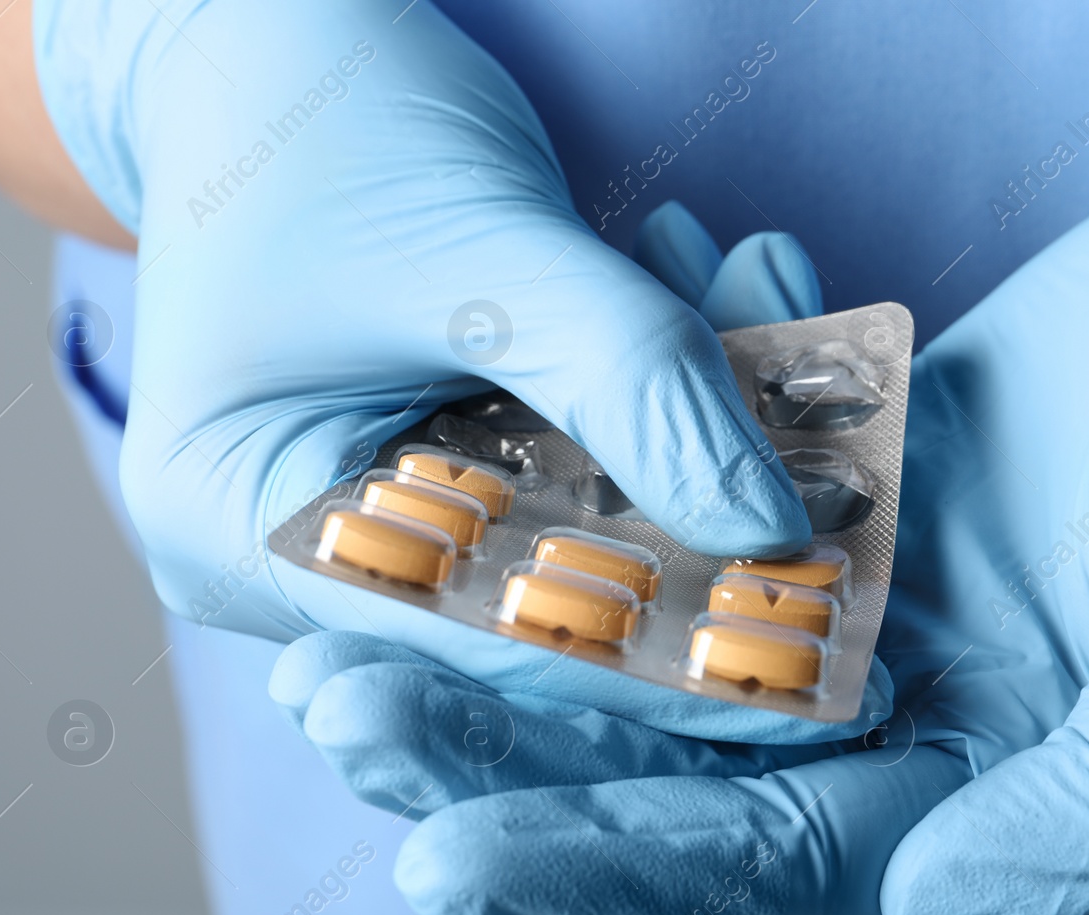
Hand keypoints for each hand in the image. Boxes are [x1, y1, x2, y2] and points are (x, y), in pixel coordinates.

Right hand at [35, 0, 839, 739]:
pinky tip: (747, 293)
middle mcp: (305, 549)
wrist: (274, 28)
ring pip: (582, 524)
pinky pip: (583, 455)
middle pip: (532, 602)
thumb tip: (775, 530)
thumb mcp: (482, 246)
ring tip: (781, 317)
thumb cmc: (325, 113)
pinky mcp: (450, 453)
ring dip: (698, 430)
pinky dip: (665, 386)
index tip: (810, 676)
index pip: (468, 642)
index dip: (648, 664)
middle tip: (848, 528)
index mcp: (240, 529)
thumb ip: (628, 381)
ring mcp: (380, 502)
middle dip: (699, 542)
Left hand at [276, 46, 1088, 914]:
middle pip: (671, 744)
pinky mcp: (854, 466)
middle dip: (504, 737)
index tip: (440, 860)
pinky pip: (705, 469)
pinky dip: (618, 435)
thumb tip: (929, 908)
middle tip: (333, 714)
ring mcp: (871, 579)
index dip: (605, 865)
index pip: (766, 856)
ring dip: (518, 597)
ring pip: (658, 611)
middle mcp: (908, 699)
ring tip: (364, 581)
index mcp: (986, 785)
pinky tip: (507, 396)